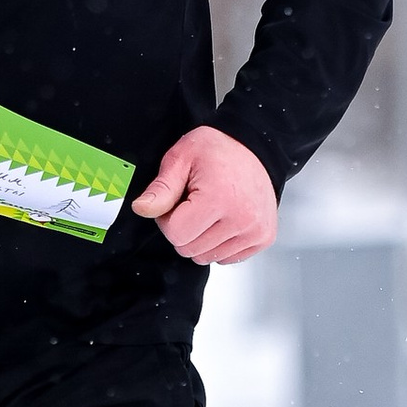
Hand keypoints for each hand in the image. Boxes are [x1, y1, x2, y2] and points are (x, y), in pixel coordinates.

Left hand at [133, 125, 277, 266]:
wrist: (254, 147)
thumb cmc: (217, 150)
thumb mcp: (181, 158)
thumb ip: (161, 188)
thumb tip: (142, 208)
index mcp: (219, 199)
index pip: (176, 234)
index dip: (167, 219)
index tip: (176, 201)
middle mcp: (242, 218)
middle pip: (189, 250)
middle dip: (183, 229)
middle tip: (194, 204)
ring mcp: (255, 231)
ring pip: (206, 257)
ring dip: (200, 238)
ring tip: (210, 211)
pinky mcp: (263, 237)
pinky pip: (226, 258)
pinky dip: (219, 243)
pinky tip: (224, 220)